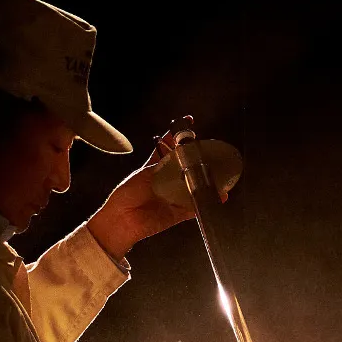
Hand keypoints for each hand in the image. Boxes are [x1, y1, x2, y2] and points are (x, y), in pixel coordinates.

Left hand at [87, 129, 224, 260]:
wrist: (122, 219)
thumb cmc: (127, 194)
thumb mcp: (145, 173)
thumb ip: (164, 166)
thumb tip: (180, 157)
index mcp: (156, 167)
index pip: (169, 146)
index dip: (178, 135)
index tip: (189, 122)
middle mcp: (166, 180)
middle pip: (186, 167)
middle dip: (198, 160)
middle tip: (210, 154)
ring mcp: (173, 197)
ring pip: (193, 187)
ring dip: (206, 182)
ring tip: (219, 176)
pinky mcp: (177, 213)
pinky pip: (194, 207)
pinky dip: (204, 203)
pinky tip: (216, 197)